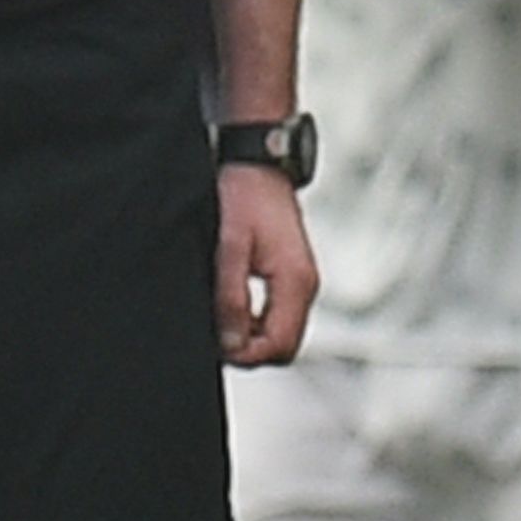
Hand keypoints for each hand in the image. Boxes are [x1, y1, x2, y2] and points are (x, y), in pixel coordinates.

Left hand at [214, 163, 315, 365]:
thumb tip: (231, 344)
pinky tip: (231, 305)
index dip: (246, 355)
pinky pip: (278, 315)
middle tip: (215, 333)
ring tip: (220, 316)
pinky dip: (255, 320)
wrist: (256, 164)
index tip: (216, 346)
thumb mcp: (229, 247)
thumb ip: (232, 298)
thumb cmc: (243, 195)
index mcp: (296, 282)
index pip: (280, 346)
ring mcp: (302, 282)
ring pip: (281, 334)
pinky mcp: (292, 276)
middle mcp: (306, 286)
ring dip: (250, 335)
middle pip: (284, 346)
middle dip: (249, 349)